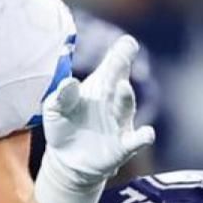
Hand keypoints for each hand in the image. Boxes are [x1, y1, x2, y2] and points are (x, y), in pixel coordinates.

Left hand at [34, 35, 155, 202]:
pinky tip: (147, 134)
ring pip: (125, 107)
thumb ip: (62, 96)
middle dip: (122, 65)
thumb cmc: (64, 126)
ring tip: (121, 86)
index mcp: (99, 86)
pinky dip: (142, 137)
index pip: (112, 66)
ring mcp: (120, 122)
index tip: (128, 43)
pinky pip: (135, 140)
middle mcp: (113, 100)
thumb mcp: (55, 109)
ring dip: (125, 97)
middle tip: (126, 50)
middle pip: (119, 80)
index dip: (121, 53)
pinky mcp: (122, 146)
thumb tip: (70, 83)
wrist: (66, 160)